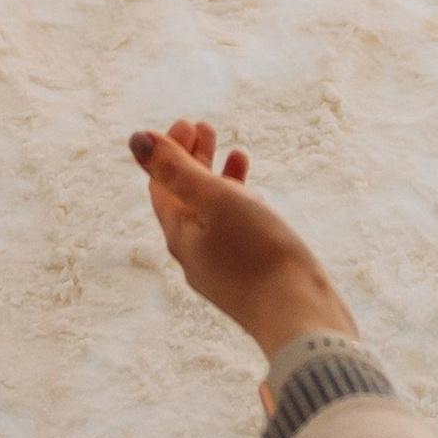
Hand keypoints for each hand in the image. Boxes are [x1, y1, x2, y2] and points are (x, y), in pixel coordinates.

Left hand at [129, 121, 356, 362]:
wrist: (301, 317)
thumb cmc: (258, 253)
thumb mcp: (216, 201)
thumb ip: (177, 170)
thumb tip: (136, 138)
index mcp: (180, 236)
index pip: (161, 187)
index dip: (168, 151)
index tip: (188, 121)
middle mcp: (195, 255)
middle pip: (184, 199)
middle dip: (192, 160)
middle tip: (206, 126)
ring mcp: (222, 269)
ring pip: (211, 214)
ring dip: (218, 179)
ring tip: (236, 151)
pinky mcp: (248, 277)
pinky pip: (234, 232)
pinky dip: (240, 204)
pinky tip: (256, 195)